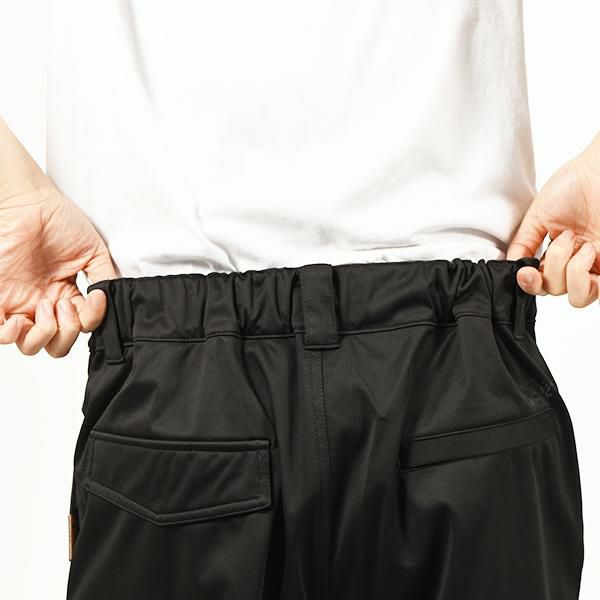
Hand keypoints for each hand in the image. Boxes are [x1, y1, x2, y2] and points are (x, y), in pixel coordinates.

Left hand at [0, 182, 115, 356]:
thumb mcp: (95, 252)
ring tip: (46, 307)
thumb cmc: (60, 221)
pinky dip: (10, 335)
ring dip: (42, 335)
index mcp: (67, 296)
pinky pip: (1, 334)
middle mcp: (44, 304)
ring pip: (30, 345)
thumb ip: (105, 278)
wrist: (31, 204)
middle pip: (56, 345)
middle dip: (65, 333)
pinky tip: (20, 320)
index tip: (93, 298)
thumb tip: (107, 303)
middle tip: (63, 305)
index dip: (90, 321)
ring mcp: (21, 303)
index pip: (81, 328)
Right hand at [507, 133, 599, 306]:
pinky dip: (581, 274)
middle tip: (560, 238)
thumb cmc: (575, 184)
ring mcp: (596, 264)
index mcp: (559, 251)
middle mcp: (577, 260)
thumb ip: (522, 243)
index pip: (540, 282)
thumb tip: (511, 266)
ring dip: (566, 271)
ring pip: (575, 297)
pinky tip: (587, 250)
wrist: (598, 169)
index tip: (524, 271)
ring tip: (575, 244)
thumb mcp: (537, 215)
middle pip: (554, 290)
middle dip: (550, 267)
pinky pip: (592, 291)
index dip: (529, 283)